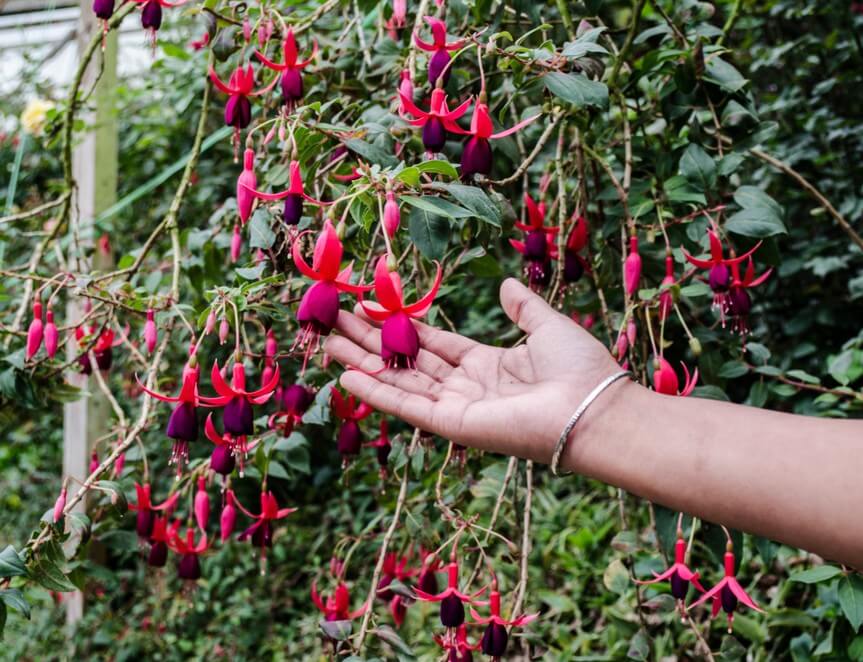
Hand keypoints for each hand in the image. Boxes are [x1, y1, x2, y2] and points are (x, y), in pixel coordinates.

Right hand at [324, 278, 629, 461]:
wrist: (594, 408)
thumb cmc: (579, 369)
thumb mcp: (548, 326)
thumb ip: (523, 307)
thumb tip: (506, 284)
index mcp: (487, 365)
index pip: (433, 344)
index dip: (401, 326)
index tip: (370, 308)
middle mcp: (467, 387)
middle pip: (407, 361)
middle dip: (370, 342)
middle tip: (333, 322)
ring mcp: (457, 407)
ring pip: (400, 382)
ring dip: (363, 364)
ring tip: (328, 344)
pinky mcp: (453, 425)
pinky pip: (407, 406)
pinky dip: (377, 392)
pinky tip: (348, 376)